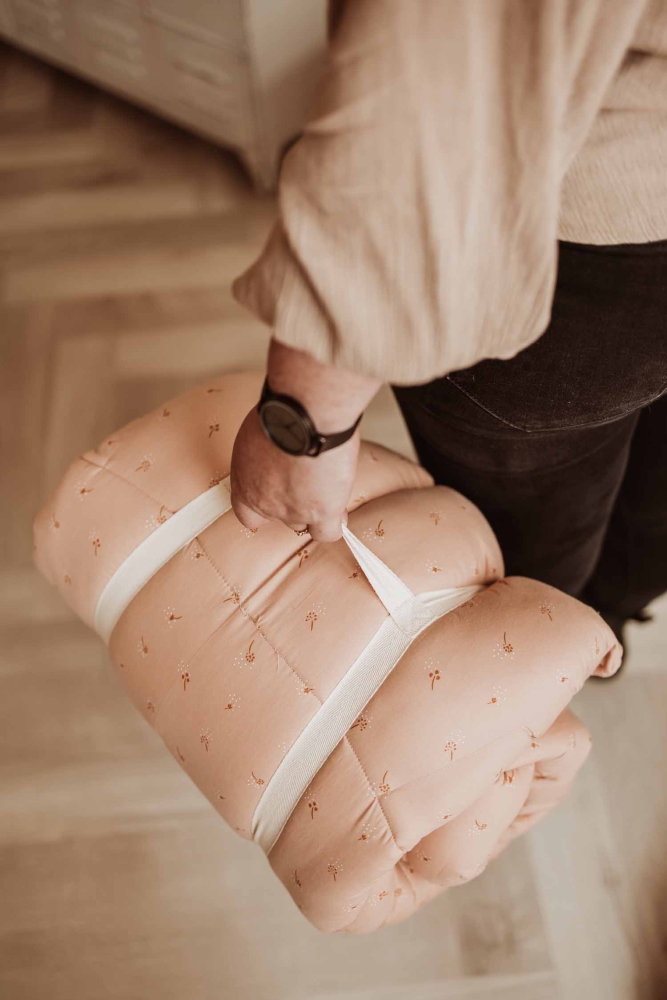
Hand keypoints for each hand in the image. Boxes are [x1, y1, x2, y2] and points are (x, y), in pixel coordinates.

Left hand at [230, 405, 359, 541]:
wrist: (303, 415)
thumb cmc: (280, 413)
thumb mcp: (258, 432)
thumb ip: (263, 453)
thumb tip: (275, 448)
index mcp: (245, 482)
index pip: (247, 514)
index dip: (263, 509)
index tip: (275, 497)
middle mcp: (265, 503)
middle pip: (280, 517)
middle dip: (294, 502)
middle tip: (307, 480)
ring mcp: (293, 512)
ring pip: (305, 523)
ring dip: (315, 508)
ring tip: (328, 483)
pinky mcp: (321, 513)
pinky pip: (328, 532)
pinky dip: (335, 522)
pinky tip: (338, 508)